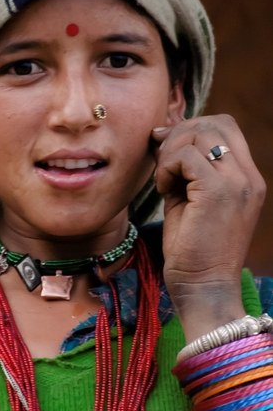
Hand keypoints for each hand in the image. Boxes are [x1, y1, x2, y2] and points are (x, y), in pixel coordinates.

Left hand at [151, 114, 265, 340]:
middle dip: (180, 134)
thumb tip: (162, 134)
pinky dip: (167, 167)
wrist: (202, 288)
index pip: (226, 127)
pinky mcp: (217, 192)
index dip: (192, 128)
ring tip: (164, 181)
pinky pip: (186, 156)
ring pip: (200, 134)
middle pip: (215, 123)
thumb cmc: (192, 250)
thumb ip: (184, 169)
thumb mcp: (190, 200)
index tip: (167, 150)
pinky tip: (163, 190)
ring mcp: (237, 183)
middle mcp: (248, 177)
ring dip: (171, 153)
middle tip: (162, 163)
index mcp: (247, 178)